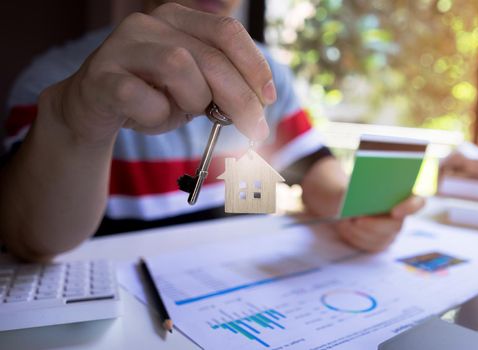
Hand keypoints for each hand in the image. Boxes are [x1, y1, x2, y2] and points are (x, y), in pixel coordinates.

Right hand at [43, 2, 275, 145]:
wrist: (93, 108)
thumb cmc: (152, 96)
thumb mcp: (195, 90)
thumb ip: (224, 89)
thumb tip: (260, 109)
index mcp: (177, 18)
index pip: (227, 32)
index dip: (255, 66)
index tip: (269, 99)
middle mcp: (149, 24)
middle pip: (210, 57)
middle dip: (241, 99)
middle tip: (255, 131)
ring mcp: (121, 46)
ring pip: (178, 67)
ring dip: (192, 101)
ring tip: (180, 110)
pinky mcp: (100, 76)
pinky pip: (140, 97)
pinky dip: (155, 116)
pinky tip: (148, 116)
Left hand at [335, 196, 425, 251]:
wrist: (345, 202)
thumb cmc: (355, 190)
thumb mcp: (357, 185)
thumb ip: (364, 190)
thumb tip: (363, 200)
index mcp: (403, 196)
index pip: (418, 203)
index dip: (410, 208)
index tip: (394, 211)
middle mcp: (401, 216)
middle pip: (395, 226)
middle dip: (374, 224)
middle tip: (357, 218)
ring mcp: (391, 232)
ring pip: (380, 238)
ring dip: (361, 230)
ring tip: (346, 220)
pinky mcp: (379, 243)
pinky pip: (370, 245)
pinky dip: (355, 236)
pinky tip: (346, 227)